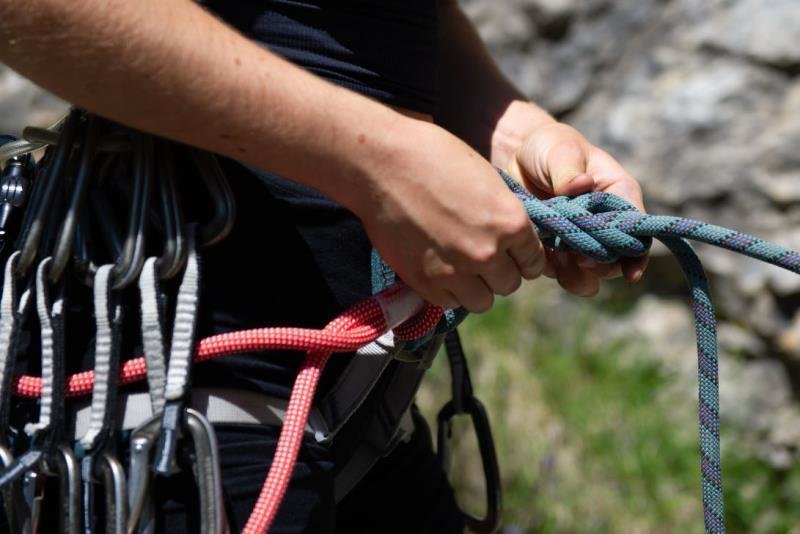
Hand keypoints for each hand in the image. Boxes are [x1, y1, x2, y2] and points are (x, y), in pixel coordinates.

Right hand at [355, 119, 546, 312]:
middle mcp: (488, 251)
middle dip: (498, 272)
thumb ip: (503, 216)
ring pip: (483, 301)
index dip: (522, 257)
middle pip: (510, 284)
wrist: (382, 164)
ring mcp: (456, 271)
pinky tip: (438, 269)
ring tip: (459, 267)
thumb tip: (510, 242)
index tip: (509, 252)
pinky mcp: (425, 282)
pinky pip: (450, 303)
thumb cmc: (434, 158)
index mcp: (510, 221)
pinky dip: (447, 291)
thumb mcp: (485, 181)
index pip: (534, 261)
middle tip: (479, 256)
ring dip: (475, 287)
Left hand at [498, 111, 647, 295]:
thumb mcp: (561, 151)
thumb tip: (582, 185)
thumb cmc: (549, 146)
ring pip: (588, 272)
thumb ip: (569, 171)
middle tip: (579, 261)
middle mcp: (604, 222)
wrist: (515, 155)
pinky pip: (559, 271)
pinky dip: (553, 270)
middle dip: (600, 266)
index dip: (635, 254)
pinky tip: (541, 255)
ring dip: (577, 275)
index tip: (629, 273)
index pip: (637, 230)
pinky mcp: (555, 249)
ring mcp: (580, 239)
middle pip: (615, 258)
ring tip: (559, 261)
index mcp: (618, 195)